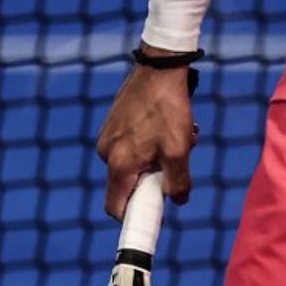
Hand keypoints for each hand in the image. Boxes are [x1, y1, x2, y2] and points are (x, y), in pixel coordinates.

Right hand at [97, 43, 197, 219]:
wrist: (159, 67)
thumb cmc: (169, 107)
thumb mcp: (180, 149)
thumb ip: (178, 181)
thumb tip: (177, 200)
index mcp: (119, 164)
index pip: (116, 208)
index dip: (134, 218)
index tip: (153, 218)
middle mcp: (106, 153)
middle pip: (127, 187)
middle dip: (152, 183)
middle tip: (175, 167)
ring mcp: (107, 138)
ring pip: (131, 166)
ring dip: (154, 162)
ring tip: (175, 141)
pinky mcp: (112, 125)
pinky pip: (130, 149)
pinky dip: (148, 147)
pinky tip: (165, 130)